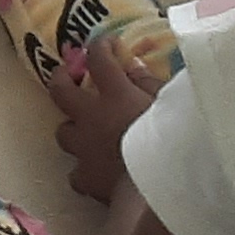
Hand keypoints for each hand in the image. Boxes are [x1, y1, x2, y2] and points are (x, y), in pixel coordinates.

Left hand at [50, 38, 159, 203]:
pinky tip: (96, 172)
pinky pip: (76, 174)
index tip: (106, 43)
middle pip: (60, 90)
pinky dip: (84, 171)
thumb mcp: (169, 105)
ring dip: (73, 129)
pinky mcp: (86, 179)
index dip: (100, 46)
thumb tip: (133, 65)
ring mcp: (84, 149)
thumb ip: (148, 83)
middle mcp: (92, 118)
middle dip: (61, 78)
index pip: (99, 59)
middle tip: (68, 74)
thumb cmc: (173, 143)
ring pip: (63, 132)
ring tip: (85, 131)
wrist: (159, 191)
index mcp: (115, 95)